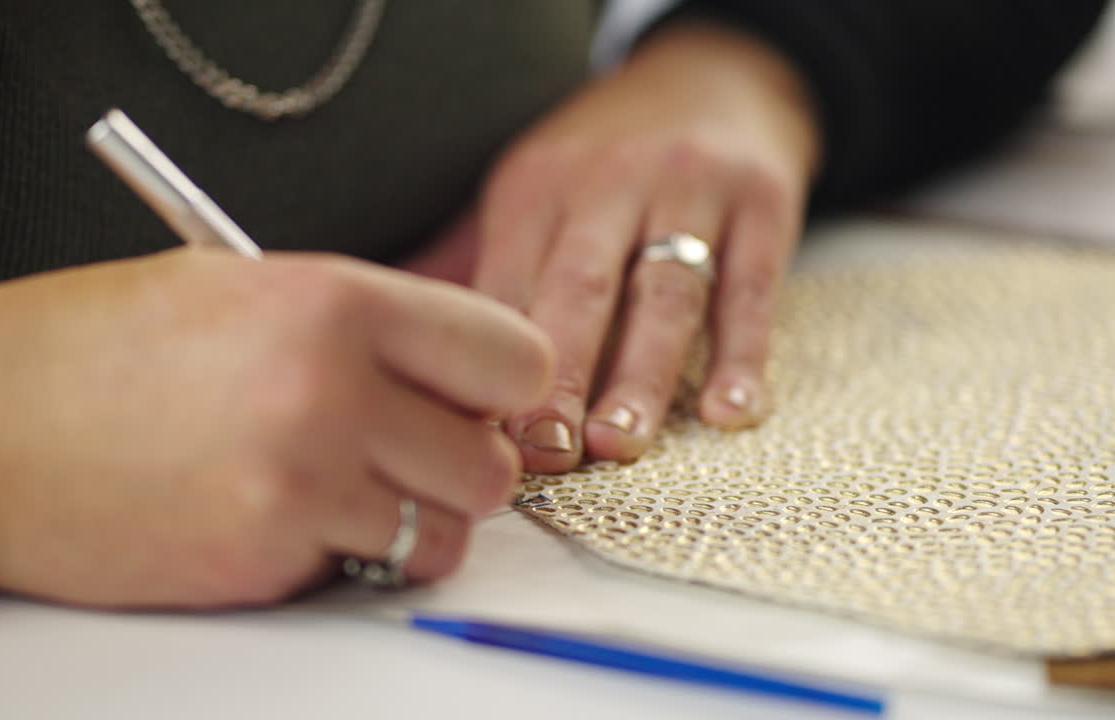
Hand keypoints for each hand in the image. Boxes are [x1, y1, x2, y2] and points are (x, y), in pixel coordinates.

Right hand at [0, 248, 552, 609]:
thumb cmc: (92, 349)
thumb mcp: (241, 287)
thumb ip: (362, 326)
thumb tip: (450, 373)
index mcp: (337, 301)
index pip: (514, 358)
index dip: (502, 388)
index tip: (474, 401)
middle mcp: (332, 389)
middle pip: (492, 463)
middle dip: (460, 466)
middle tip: (406, 454)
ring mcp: (301, 482)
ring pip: (444, 534)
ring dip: (412, 524)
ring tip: (341, 493)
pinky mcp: (266, 558)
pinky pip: (364, 571)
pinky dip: (343, 557)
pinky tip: (281, 519)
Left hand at [472, 22, 820, 471]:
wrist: (718, 75)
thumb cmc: (608, 156)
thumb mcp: (534, 182)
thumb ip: (486, 261)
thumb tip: (408, 346)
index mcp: (537, 186)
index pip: (506, 287)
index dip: (488, 365)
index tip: (473, 440)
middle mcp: (609, 182)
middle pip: (579, 288)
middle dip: (557, 375)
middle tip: (543, 449)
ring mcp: (690, 191)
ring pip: (663, 294)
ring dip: (640, 376)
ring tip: (617, 443)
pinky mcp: (763, 204)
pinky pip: (750, 290)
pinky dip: (741, 356)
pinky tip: (729, 412)